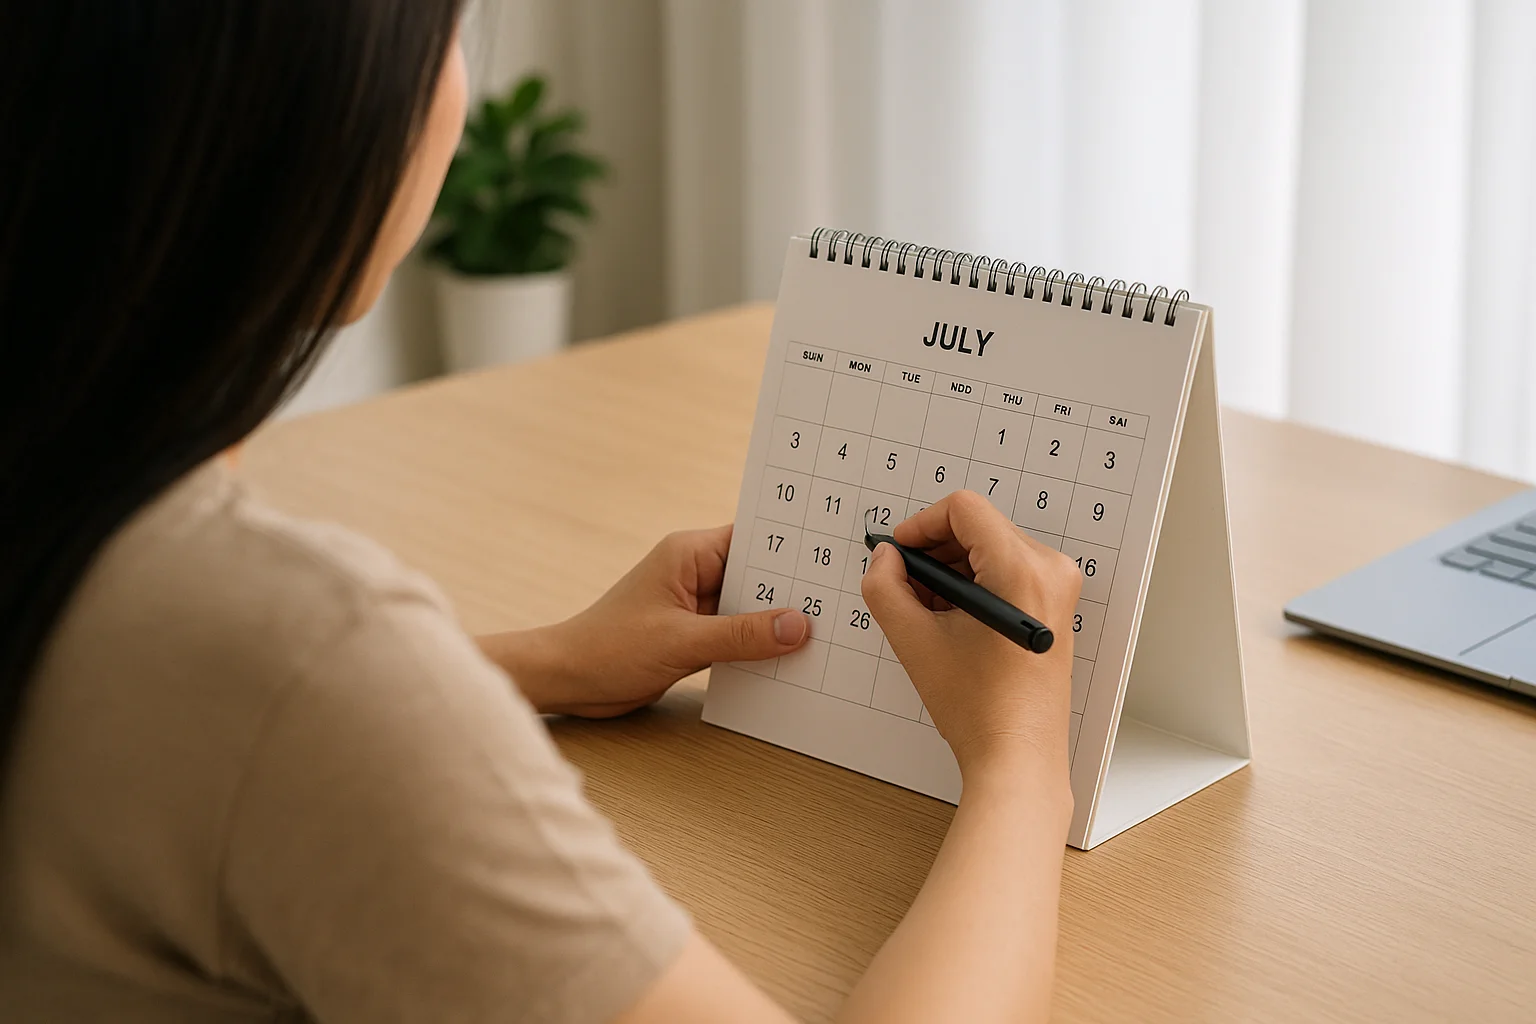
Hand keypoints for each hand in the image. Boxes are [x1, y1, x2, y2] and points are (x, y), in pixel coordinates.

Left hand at [480, 526, 809, 716]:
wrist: (566, 680)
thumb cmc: (607, 649)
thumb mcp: (681, 642)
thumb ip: (741, 635)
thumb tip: (798, 625)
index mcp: (689, 554)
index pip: (755, 540)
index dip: (792, 548)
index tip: (833, 558)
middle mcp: (695, 573)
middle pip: (758, 575)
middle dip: (792, 590)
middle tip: (843, 601)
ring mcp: (696, 605)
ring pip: (751, 608)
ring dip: (777, 623)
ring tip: (827, 634)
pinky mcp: (694, 635)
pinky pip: (738, 635)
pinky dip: (759, 647)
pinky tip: (790, 660)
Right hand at [861, 491, 1080, 786]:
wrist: (1017, 758)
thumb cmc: (980, 710)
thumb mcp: (914, 640)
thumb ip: (885, 587)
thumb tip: (886, 558)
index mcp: (1022, 570)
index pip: (964, 510)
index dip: (921, 525)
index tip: (899, 551)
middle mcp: (1050, 571)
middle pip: (978, 527)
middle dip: (934, 552)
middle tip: (904, 584)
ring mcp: (1057, 590)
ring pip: (990, 549)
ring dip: (951, 570)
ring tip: (925, 611)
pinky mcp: (1054, 607)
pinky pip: (1007, 572)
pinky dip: (972, 585)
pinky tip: (949, 622)